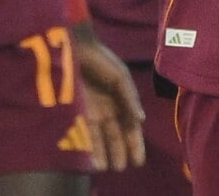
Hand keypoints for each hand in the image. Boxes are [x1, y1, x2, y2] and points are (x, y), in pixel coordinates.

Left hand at [71, 29, 145, 171]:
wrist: (77, 49)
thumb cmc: (102, 60)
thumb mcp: (121, 78)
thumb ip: (131, 98)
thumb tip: (141, 119)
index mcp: (123, 102)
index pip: (131, 128)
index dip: (135, 144)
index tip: (138, 160)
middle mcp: (109, 110)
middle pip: (116, 136)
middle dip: (120, 152)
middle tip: (122, 168)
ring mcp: (93, 112)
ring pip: (100, 138)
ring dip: (104, 153)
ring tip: (106, 168)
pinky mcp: (78, 112)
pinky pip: (84, 133)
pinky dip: (89, 146)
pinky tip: (91, 157)